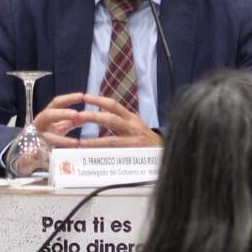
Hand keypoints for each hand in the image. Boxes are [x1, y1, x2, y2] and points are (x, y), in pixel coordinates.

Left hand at [32, 92, 161, 148]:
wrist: (174, 154)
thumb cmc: (151, 145)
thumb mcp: (137, 131)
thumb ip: (122, 127)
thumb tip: (103, 122)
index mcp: (132, 119)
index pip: (114, 105)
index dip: (99, 100)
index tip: (84, 97)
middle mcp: (134, 126)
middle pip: (111, 117)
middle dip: (93, 116)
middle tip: (77, 115)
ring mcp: (135, 139)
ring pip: (111, 137)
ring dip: (94, 139)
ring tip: (79, 141)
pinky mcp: (136, 152)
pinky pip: (115, 152)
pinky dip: (101, 152)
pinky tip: (90, 153)